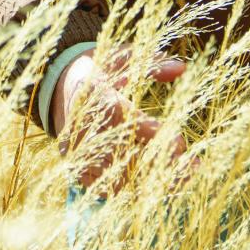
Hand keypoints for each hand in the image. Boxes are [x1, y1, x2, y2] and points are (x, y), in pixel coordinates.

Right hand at [51, 47, 189, 195]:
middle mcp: (83, 128)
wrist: (58, 88)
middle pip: (124, 155)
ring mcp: (78, 152)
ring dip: (152, 182)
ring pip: (117, 178)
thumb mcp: (122, 59)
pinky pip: (105, 188)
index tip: (180, 142)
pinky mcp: (77, 168)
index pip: (124, 120)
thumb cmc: (99, 71)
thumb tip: (181, 68)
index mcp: (94, 96)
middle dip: (160, 165)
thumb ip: (151, 63)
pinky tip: (159, 188)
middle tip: (192, 168)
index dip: (152, 135)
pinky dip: (131, 191)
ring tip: (183, 180)